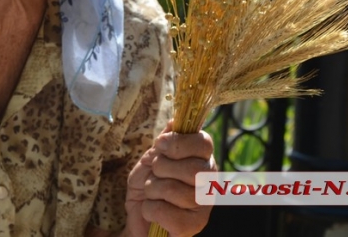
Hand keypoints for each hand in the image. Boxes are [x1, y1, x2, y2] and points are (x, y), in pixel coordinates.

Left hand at [125, 121, 215, 236]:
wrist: (138, 215)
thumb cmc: (149, 184)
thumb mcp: (153, 157)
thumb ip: (166, 140)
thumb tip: (175, 122)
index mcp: (202, 160)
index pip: (204, 143)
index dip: (178, 143)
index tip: (159, 146)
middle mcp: (209, 182)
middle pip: (193, 169)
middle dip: (163, 168)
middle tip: (154, 173)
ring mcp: (204, 207)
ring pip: (177, 191)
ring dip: (153, 189)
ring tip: (151, 192)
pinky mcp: (193, 227)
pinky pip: (169, 214)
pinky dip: (151, 210)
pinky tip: (152, 210)